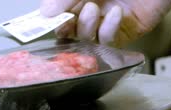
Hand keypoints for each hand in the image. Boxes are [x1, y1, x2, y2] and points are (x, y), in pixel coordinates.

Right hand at [40, 0, 170, 46]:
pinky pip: (110, 41)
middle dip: (66, 26)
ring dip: (86, 27)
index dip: (50, 20)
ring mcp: (107, 22)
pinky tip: (116, 13)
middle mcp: (91, 9)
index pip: (58, 14)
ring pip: (87, 39)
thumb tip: (43, 12)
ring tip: (93, 8)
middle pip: (69, 31)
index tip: (45, 20)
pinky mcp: (126, 32)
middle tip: (67, 18)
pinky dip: (109, 29)